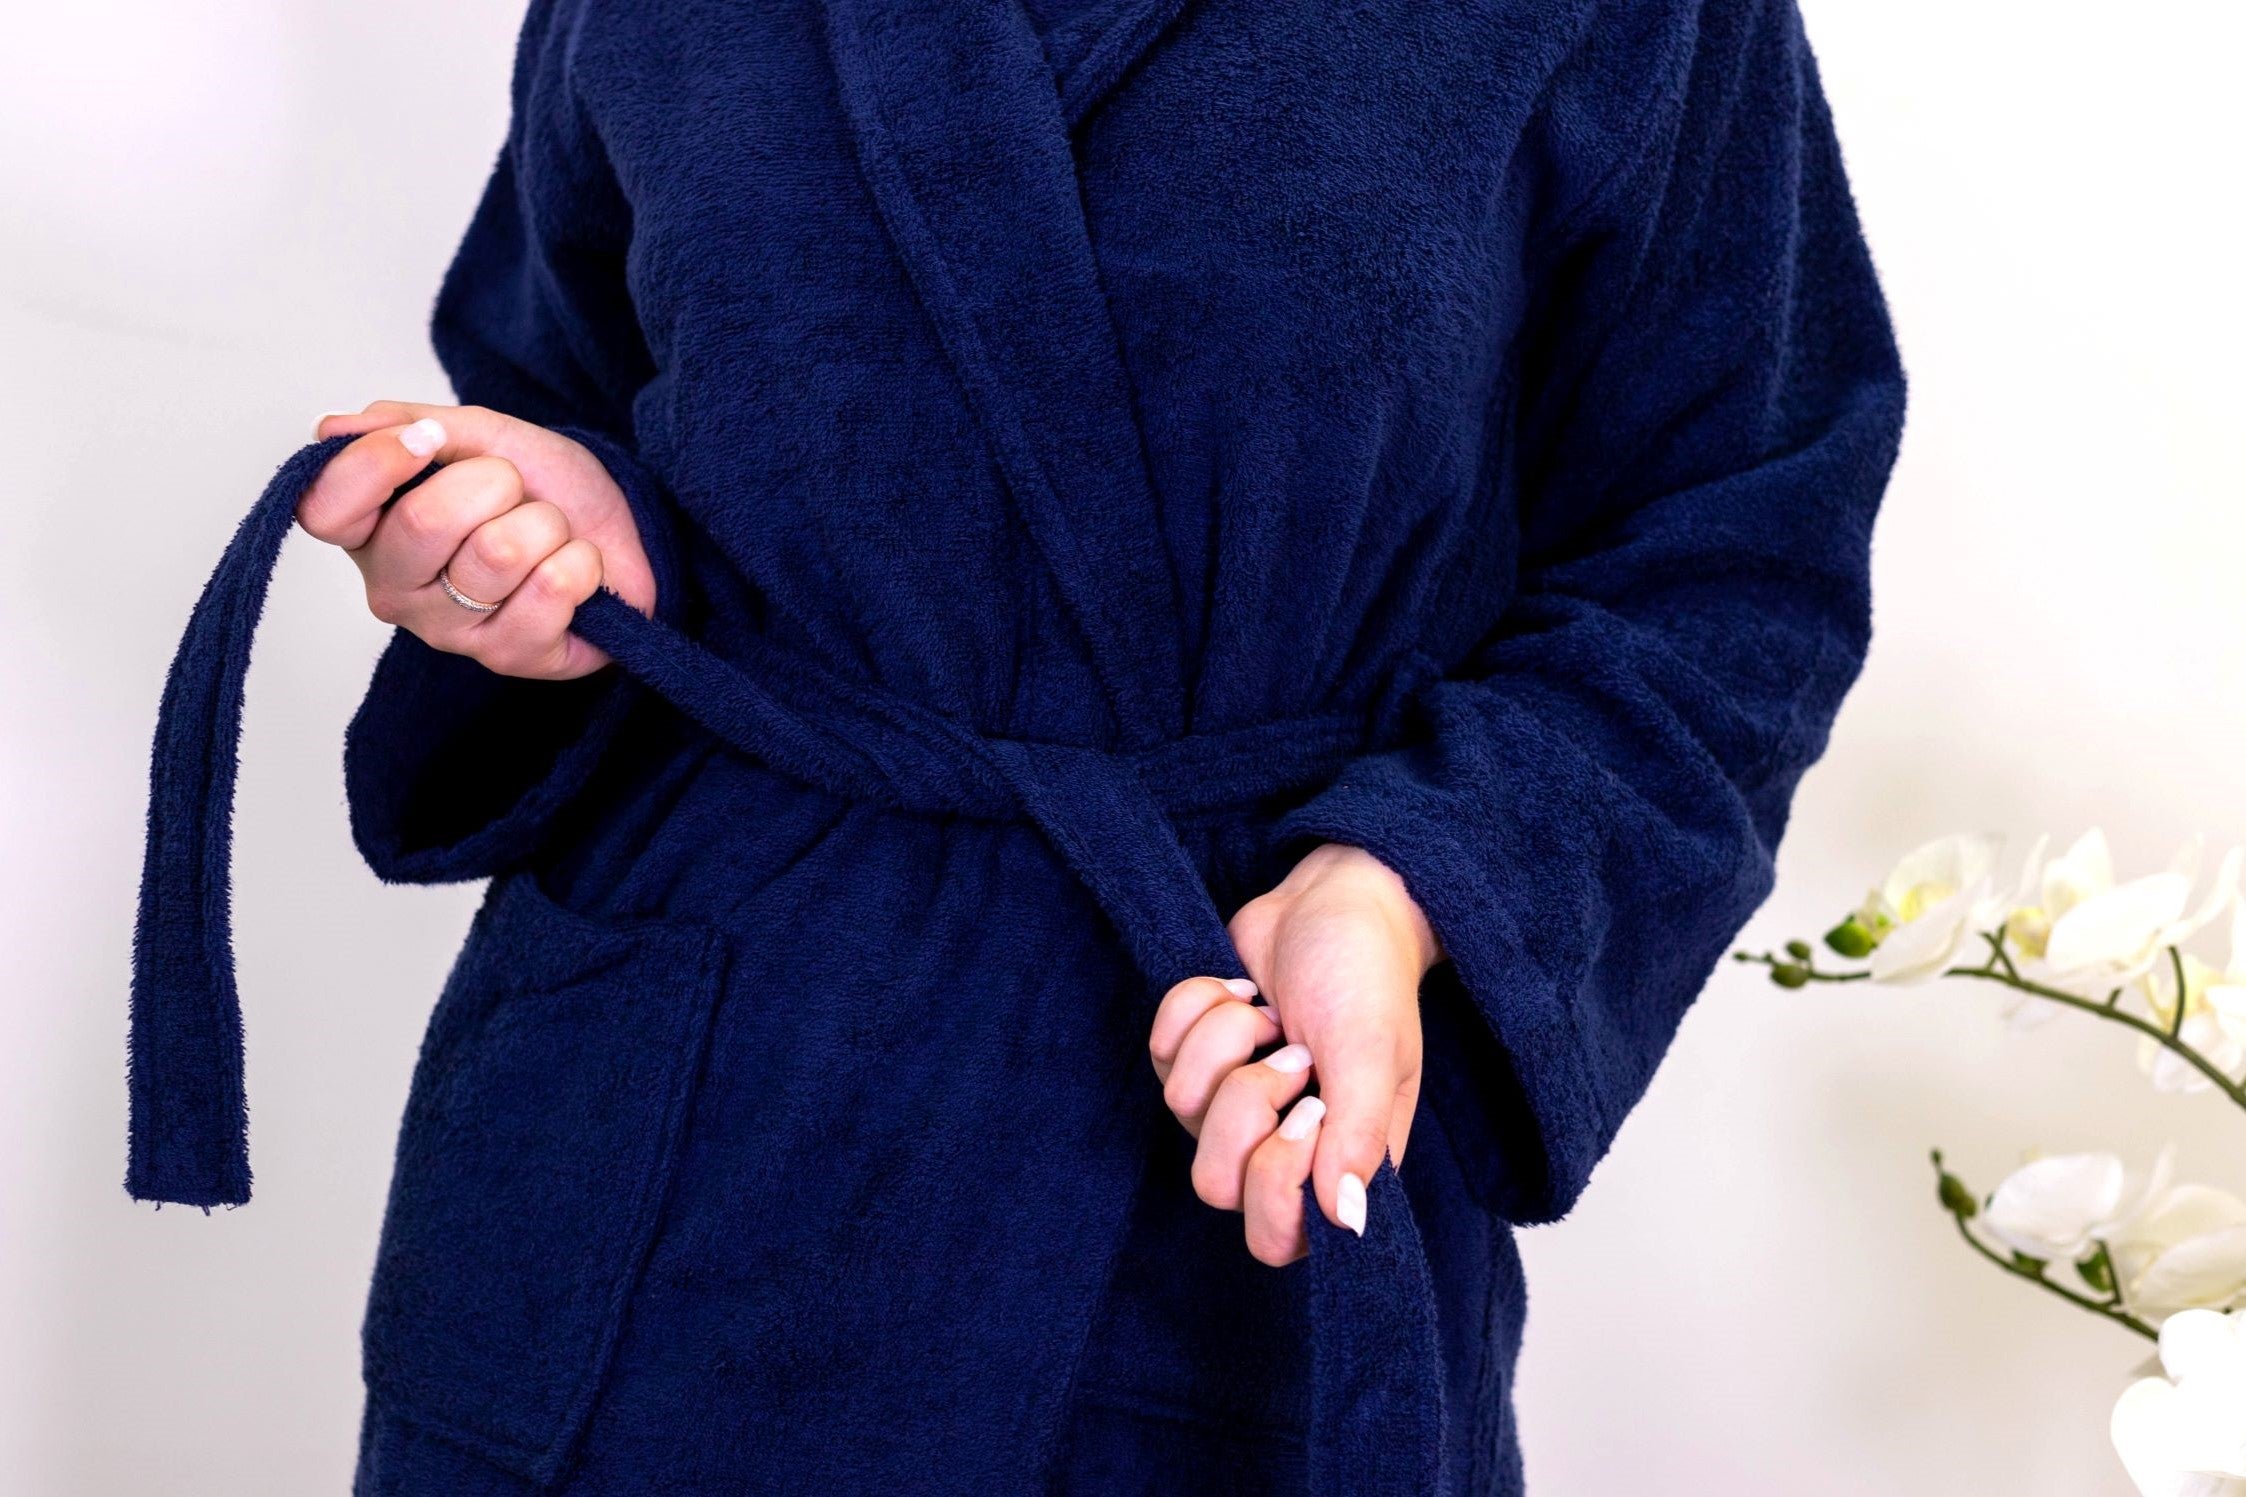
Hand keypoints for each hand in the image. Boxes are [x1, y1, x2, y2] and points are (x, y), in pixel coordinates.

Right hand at [297, 401, 654, 679]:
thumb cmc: (541, 487)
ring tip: (548, 533)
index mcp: (371, 532)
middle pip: (423, 523)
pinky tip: (574, 571)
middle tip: (514, 490)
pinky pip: (550, 588)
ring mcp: (450, 633)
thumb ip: (406, 425)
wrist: (617, 529)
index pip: (325, 510)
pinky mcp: (510, 658)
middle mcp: (396, 589)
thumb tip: (333, 430)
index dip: (376, 465)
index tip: (433, 439)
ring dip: (545, 523)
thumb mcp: (480, 435)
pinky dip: (580, 561)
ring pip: (499, 552)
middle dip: (494, 482)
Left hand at [1150, 844, 1440, 1264]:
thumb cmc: (1366, 975)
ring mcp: (1230, 1105)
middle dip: (1242, 1101)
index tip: (1310, 1108)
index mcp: (1339, 1163)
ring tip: (1274, 1011)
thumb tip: (1347, 1223)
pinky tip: (1241, 989)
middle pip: (1213, 1184)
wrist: (1332, 900)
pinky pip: (1159, 1053)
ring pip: (1181, 1109)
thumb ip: (1360, 1135)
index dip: (1274, 1181)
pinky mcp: (1194, 1057)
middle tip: (1289, 1051)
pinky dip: (1197, 1008)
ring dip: (1225, 1040)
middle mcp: (1282, 1147)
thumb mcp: (1374, 1051)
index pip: (1277, 1242)